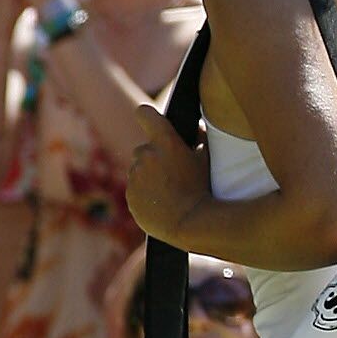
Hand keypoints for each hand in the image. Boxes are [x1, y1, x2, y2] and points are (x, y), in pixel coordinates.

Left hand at [126, 104, 210, 245]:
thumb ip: (200, 137)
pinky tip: (161, 203)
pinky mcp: (130, 195)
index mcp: (165, 142)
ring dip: (149, 176)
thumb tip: (196, 126)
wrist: (189, 223)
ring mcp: (135, 176)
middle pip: (144, 149)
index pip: (145, 114)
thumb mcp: (207, 160)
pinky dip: (144, 194)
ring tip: (168, 192)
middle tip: (171, 173)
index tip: (150, 121)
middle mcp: (146, 155)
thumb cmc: (202, 189)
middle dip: (154, 157)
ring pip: (139, 170)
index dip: (148, 117)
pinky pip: (135, 189)